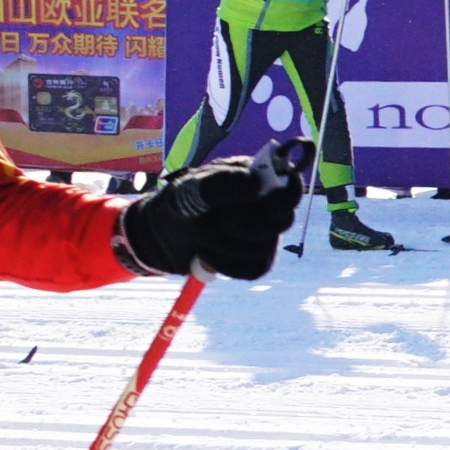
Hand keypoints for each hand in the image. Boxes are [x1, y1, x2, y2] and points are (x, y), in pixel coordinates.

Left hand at [116, 159, 292, 282]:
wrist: (159, 236)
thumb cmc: (178, 203)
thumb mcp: (189, 189)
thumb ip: (221, 184)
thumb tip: (256, 184)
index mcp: (257, 179)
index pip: (290, 185)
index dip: (287, 196)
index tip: (269, 206)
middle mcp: (266, 207)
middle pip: (283, 221)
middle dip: (248, 226)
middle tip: (222, 222)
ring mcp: (263, 235)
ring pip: (265, 247)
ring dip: (228, 246)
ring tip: (204, 238)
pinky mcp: (254, 260)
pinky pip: (255, 269)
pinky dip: (226, 265)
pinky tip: (207, 255)